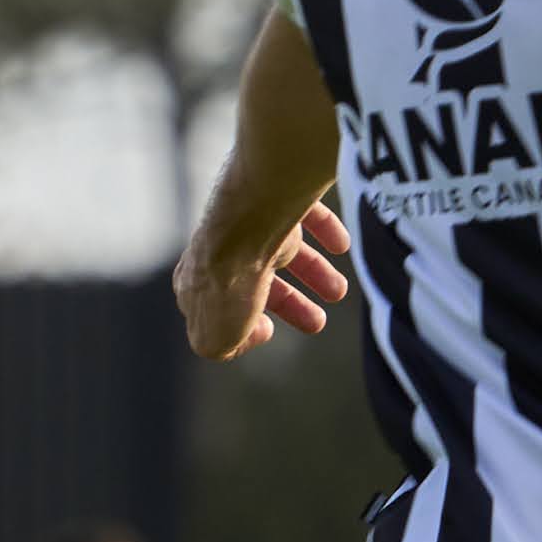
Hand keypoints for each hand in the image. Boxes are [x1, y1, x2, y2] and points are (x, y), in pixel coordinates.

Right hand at [175, 198, 352, 362]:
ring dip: (314, 271)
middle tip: (317, 323)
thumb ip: (223, 347)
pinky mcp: (278, 195)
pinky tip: (341, 245)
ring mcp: (251, 219)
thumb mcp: (216, 337)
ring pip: (286, 248)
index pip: (221, 304)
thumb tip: (247, 336)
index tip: (267, 331)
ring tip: (339, 291)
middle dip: (291, 303)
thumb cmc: (228, 283)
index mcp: (199, 278)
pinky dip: (325, 228)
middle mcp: (223, 246)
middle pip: (260, 278)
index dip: (244, 323)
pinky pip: (306, 212)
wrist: (247, 224)